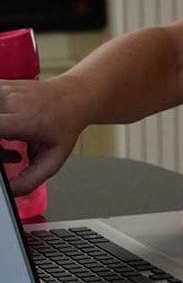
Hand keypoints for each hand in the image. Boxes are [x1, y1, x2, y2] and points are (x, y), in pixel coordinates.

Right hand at [0, 77, 83, 192]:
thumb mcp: (54, 157)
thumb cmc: (65, 124)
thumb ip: (32, 179)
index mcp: (23, 120)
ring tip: (8, 139)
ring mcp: (3, 91)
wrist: (74, 97)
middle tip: (6, 150)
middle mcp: (10, 101)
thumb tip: (11, 191)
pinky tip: (6, 127)